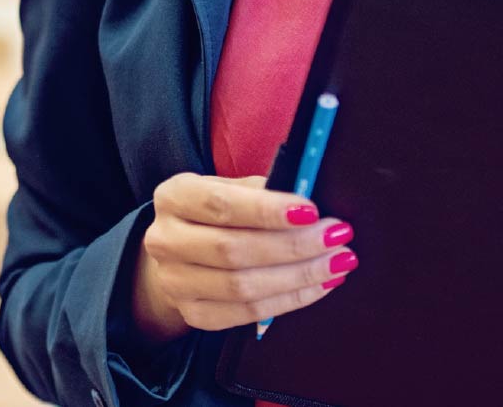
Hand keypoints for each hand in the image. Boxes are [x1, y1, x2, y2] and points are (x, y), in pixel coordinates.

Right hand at [129, 172, 359, 341]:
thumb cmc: (214, 213)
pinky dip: (290, 299)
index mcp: (174, 197)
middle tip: (336, 236)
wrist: (179, 253)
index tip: (311, 211)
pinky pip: (249, 313)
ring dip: (299, 275)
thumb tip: (308, 200)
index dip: (267, 210)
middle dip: (293, 245)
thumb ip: (261, 191)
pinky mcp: (194, 314)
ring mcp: (175, 283)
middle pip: (233, 250)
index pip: (220, 205)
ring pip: (243, 287)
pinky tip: (320, 285)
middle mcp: (165, 240)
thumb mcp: (228, 188)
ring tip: (337, 262)